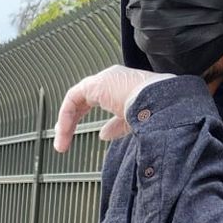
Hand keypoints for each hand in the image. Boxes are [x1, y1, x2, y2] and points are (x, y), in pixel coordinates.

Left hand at [54, 65, 174, 151]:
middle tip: (63, 140)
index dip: (88, 117)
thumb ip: (117, 126)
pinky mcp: (95, 84)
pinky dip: (66, 116)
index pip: (100, 99)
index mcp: (123, 86)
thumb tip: (103, 135)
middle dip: (71, 120)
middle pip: (84, 98)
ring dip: (66, 122)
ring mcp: (103, 80)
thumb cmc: (155, 111)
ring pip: (76, 100)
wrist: (160, 103)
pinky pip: (73, 98)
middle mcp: (112, 79)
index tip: (86, 135)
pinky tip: (64, 131)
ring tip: (61, 143)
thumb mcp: (133, 122)